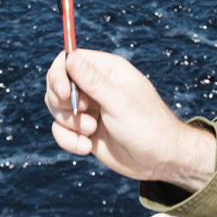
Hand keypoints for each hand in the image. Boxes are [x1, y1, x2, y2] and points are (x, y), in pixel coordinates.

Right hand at [44, 49, 216, 192]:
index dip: (59, 74)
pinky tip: (86, 148)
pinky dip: (68, 140)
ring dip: (68, 123)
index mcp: (107, 70)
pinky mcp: (84, 130)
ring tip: (91, 132)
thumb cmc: (147, 126)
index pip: (69, 59)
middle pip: (57, 84)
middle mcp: (95, 86)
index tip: (63, 94)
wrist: (160, 160)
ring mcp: (89, 109)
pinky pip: (60, 130)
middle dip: (62, 103)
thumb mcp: (119, 102)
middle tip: (82, 112)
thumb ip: (93, 81)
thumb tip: (70, 57)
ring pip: (56, 108)